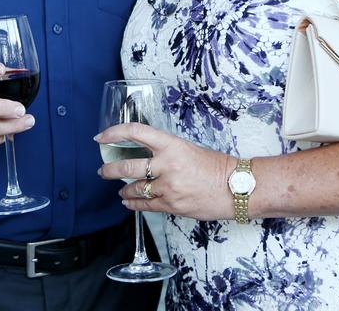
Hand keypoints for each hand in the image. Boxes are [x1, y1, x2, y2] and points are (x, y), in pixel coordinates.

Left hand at [96, 122, 233, 220]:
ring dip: (124, 189)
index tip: (102, 136)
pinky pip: (146, 205)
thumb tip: (143, 153)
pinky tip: (128, 201)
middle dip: (110, 169)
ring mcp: (168, 187)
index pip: (135, 132)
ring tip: (120, 189)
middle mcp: (166, 165)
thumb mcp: (187, 148)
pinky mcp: (172, 206)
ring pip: (135, 188)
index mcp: (171, 145)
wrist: (236, 188)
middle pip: (127, 166)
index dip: (114, 133)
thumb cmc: (216, 166)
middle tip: (103, 170)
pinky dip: (134, 203)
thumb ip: (164, 151)